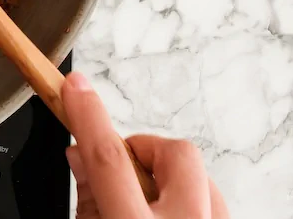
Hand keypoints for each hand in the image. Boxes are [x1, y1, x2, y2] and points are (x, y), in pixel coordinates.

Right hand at [62, 73, 228, 218]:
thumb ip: (88, 202)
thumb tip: (81, 157)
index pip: (110, 160)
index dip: (89, 117)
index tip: (77, 86)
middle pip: (175, 153)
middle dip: (145, 149)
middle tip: (121, 169)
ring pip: (202, 175)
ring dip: (169, 178)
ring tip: (145, 202)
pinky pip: (215, 200)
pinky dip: (191, 198)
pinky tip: (169, 213)